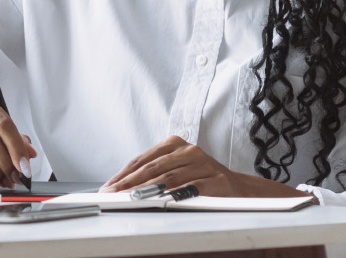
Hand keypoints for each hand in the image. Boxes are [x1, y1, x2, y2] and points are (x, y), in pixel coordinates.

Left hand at [99, 135, 311, 198]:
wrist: (237, 189)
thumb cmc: (200, 178)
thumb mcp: (175, 169)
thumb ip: (153, 174)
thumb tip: (120, 187)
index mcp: (175, 144)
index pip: (142, 160)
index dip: (123, 174)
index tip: (108, 187)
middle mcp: (188, 151)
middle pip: (152, 169)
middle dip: (128, 184)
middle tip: (112, 195)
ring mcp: (203, 164)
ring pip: (167, 179)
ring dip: (145, 191)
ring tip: (128, 200)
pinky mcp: (215, 180)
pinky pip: (190, 189)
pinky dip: (173, 196)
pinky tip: (160, 202)